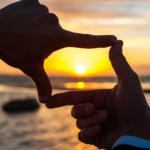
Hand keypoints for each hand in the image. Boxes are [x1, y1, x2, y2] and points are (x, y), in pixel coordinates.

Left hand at [0, 0, 116, 102]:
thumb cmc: (12, 50)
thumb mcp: (30, 68)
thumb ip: (42, 83)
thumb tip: (45, 101)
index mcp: (56, 39)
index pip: (84, 41)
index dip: (100, 41)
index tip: (114, 39)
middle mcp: (54, 23)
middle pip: (57, 33)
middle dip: (46, 39)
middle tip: (31, 42)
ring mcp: (43, 10)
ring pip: (47, 22)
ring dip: (39, 28)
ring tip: (26, 32)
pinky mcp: (33, 0)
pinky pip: (39, 11)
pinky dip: (33, 17)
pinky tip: (22, 21)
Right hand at [46, 41, 149, 149]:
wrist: (140, 131)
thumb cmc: (135, 105)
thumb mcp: (127, 80)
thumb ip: (119, 61)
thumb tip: (118, 42)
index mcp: (97, 98)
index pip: (75, 97)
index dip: (61, 99)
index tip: (48, 101)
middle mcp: (93, 110)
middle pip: (75, 110)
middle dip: (82, 110)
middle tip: (94, 108)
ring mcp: (93, 124)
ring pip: (78, 122)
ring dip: (91, 120)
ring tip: (105, 118)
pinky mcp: (94, 137)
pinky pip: (81, 135)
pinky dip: (89, 132)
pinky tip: (101, 130)